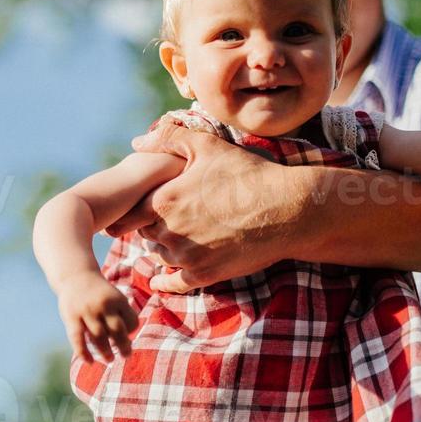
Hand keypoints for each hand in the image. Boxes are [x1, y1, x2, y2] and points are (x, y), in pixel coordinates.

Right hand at [57, 272, 138, 363]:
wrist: (75, 276)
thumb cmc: (99, 292)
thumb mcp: (114, 296)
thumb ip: (121, 314)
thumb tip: (126, 339)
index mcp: (117, 299)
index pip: (131, 321)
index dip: (131, 330)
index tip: (127, 335)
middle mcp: (103, 305)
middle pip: (117, 330)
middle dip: (123, 346)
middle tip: (126, 356)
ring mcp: (86, 311)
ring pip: (99, 337)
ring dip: (106, 352)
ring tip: (110, 360)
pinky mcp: (71, 317)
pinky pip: (78, 339)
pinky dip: (83, 352)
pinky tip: (89, 362)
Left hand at [104, 124, 299, 292]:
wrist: (287, 210)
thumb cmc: (248, 174)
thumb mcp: (207, 145)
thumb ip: (168, 138)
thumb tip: (135, 144)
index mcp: (164, 201)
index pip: (133, 209)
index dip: (136, 206)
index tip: (137, 206)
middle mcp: (170, 232)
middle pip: (146, 233)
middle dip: (150, 225)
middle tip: (157, 219)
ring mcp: (187, 257)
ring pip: (160, 255)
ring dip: (162, 247)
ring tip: (172, 237)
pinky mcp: (205, 275)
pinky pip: (174, 283)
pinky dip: (164, 281)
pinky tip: (159, 279)